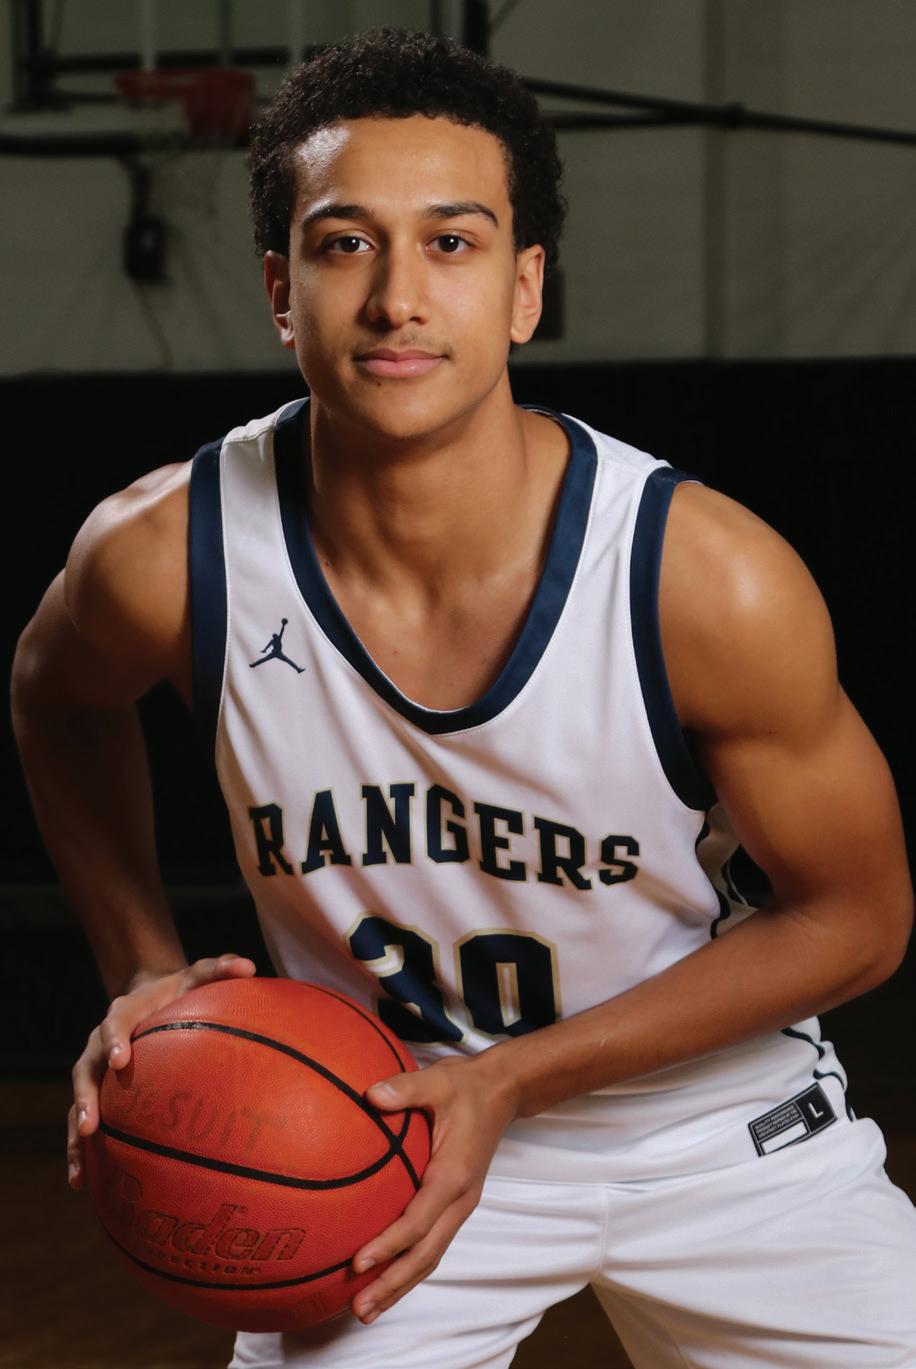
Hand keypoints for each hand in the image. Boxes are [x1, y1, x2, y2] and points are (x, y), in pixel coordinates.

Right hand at [67, 952, 255, 1187]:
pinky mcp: (99, 1093)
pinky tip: (83, 1183)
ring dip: (76, 1133)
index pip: (114, 1023)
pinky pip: (85, 1122)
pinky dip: (81, 1151)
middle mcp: (101, 1043)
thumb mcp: (200, 973)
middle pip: (85, 1070)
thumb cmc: (182, 989)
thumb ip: (221, 968)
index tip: (120, 1060)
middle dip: (85, 1097)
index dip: (113, 1040)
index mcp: (125, 1012)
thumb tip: (250, 966)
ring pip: (78, 1102)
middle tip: (91, 1125)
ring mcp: (96, 1070)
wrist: (151, 995)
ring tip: (79, 1168)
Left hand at [351, 1052, 518, 1323]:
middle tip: (359, 1311)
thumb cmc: (467, 1086)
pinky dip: (408, 1266)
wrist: (504, 1091)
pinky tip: (383, 1275)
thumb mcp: (437, 1079)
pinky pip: (431, 1244)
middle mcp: (460, 1199)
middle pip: (425, 1255)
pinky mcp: (455, 1205)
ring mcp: (460, 1206)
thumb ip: (405, 1089)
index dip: (389, 1245)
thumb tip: (371, 1095)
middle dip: (392, 1285)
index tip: (359, 1263)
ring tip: (366, 1310)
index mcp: (454, 1175)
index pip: (419, 1220)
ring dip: (400, 1285)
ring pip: (430, 1257)